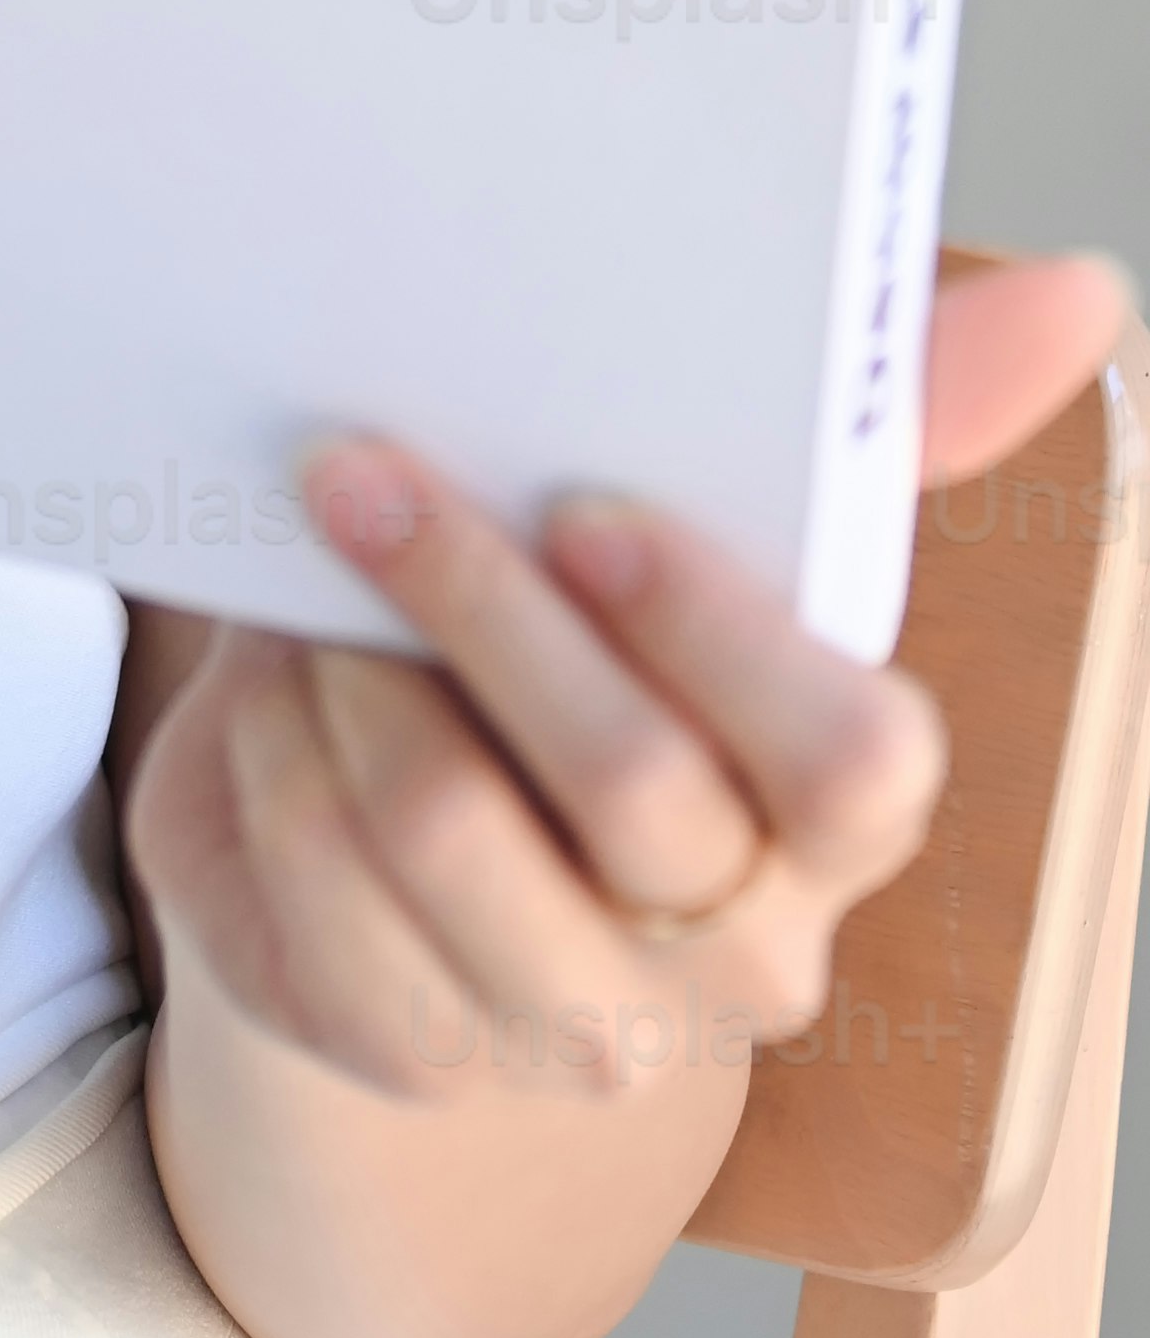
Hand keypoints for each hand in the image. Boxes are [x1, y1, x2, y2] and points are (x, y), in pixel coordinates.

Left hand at [126, 246, 1130, 1337]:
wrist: (391, 809)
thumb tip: (1081, 292)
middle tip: (361, 470)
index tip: (589, 504)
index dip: (719, 634)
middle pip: (635, 790)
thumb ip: (881, 415)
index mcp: (836, 809)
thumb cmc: (578, 634)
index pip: (854, 763)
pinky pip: (323, 897)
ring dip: (351, 679)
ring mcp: (577, 1022)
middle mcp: (738, 945)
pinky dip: (270, 765)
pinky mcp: (415, 1045)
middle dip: (479, 605)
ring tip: (304, 582)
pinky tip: (270, 697)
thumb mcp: (709, 526)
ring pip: (450, 835)